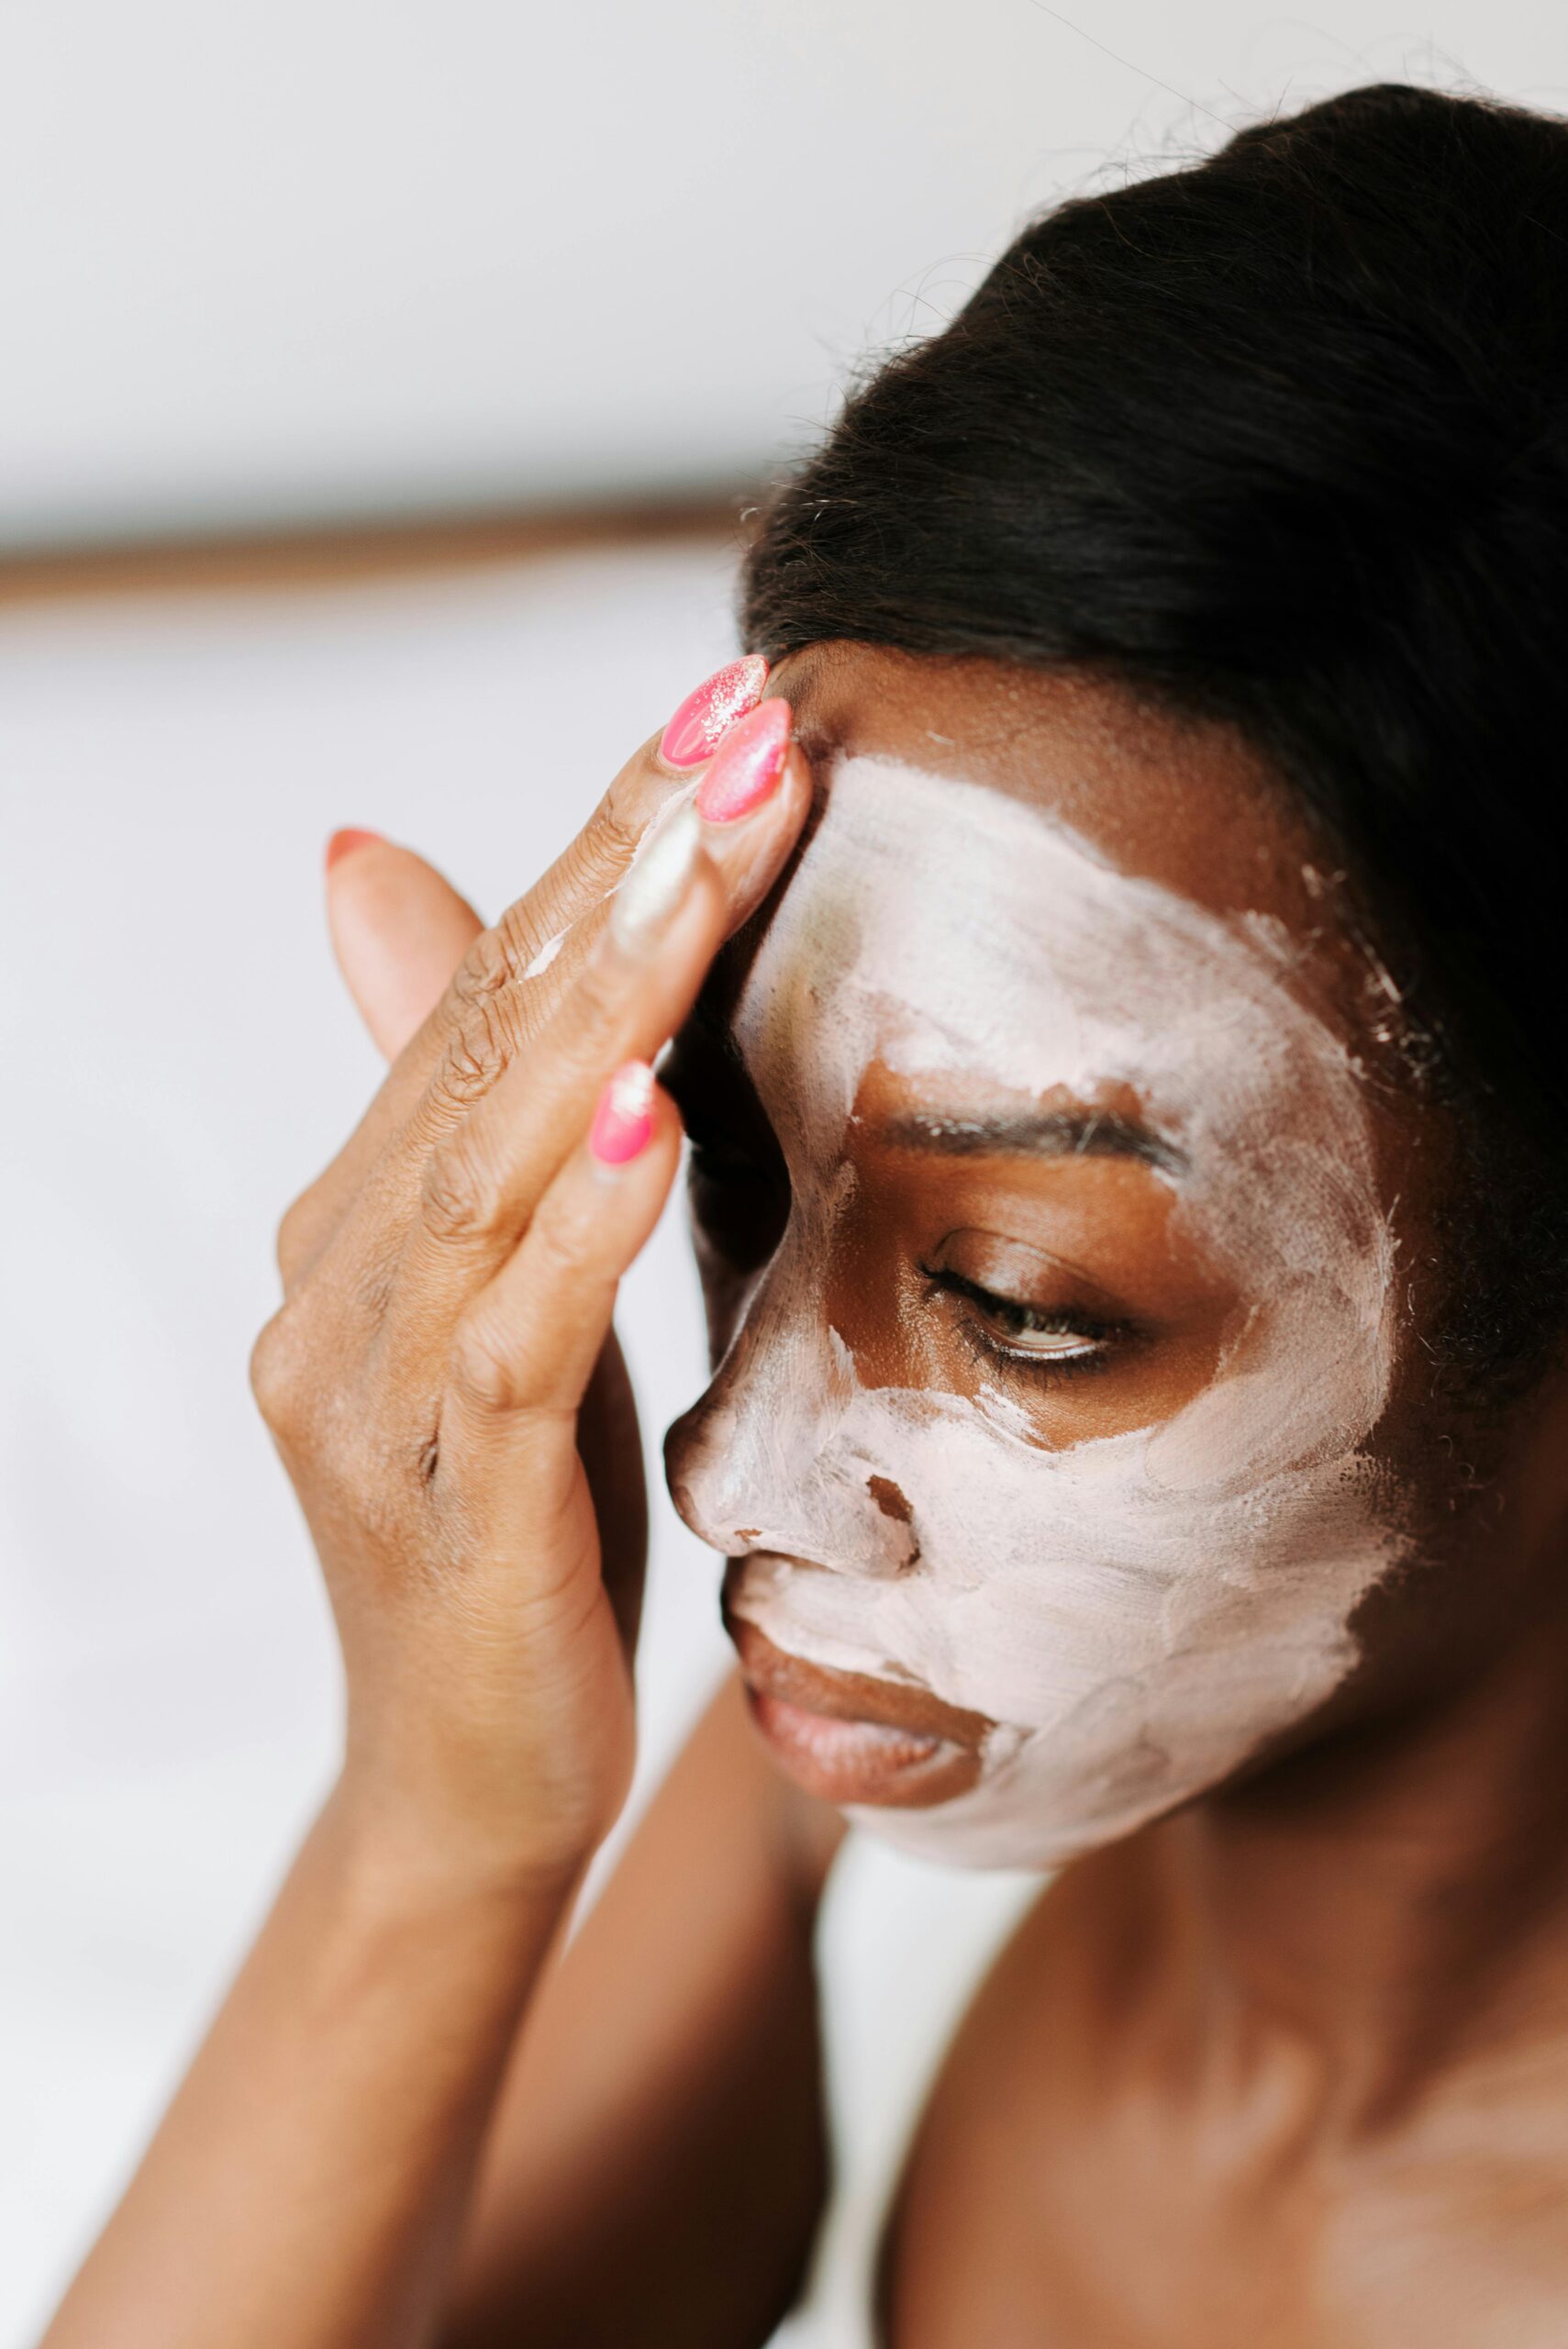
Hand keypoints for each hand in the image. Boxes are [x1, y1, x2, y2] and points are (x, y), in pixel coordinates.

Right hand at [251, 690, 809, 1892]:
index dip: (606, 843)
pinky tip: (643, 1112)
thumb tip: (380, 872)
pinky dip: (573, 1222)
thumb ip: (475, 1103)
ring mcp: (375, 1393)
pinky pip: (510, 1344)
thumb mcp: (513, 1295)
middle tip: (745, 721)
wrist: (467, 1781)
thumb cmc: (519, 1522)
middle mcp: (343, 1278)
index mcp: (368, 1214)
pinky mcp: (445, 1508)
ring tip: (708, 855)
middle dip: (625, 871)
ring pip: (491, 1161)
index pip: (492, 988)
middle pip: (489, 1039)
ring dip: (609, 998)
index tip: (732, 712)